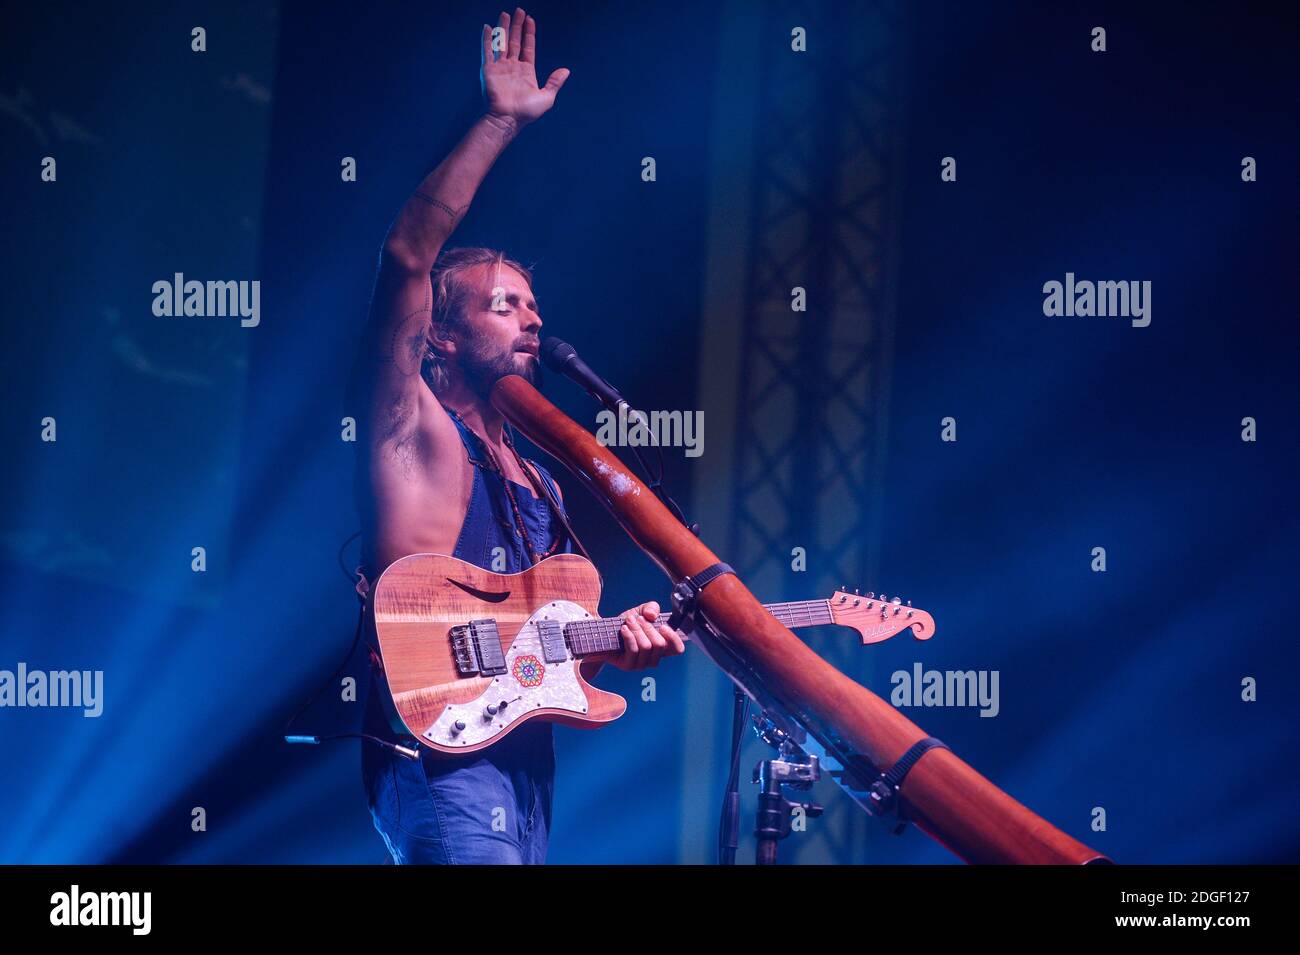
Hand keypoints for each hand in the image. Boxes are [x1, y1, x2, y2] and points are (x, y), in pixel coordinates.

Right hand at [481, 8, 569, 126]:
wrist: (508, 118)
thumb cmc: (527, 112)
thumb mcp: (547, 97)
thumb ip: (555, 82)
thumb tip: (566, 70)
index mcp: (526, 71)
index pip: (528, 47)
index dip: (529, 33)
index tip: (530, 19)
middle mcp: (512, 67)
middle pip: (514, 41)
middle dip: (517, 25)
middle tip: (519, 10)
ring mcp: (500, 67)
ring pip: (502, 42)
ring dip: (503, 27)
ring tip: (505, 13)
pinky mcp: (489, 70)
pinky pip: (487, 51)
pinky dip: (487, 40)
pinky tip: (488, 28)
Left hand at [609, 601, 686, 670]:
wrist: (605, 633)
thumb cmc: (627, 624)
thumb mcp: (641, 611)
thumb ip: (651, 608)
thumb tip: (652, 616)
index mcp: (661, 647)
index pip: (677, 649)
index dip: (674, 638)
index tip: (663, 626)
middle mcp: (653, 658)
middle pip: (660, 645)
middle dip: (648, 628)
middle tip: (637, 619)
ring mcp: (641, 664)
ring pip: (646, 647)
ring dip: (637, 630)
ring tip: (629, 621)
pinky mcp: (628, 665)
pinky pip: (633, 650)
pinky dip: (629, 636)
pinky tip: (623, 629)